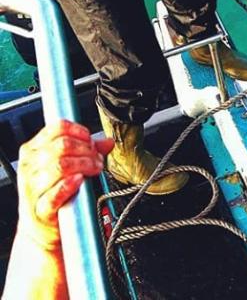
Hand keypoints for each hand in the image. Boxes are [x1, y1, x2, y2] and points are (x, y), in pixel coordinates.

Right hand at [16, 121, 113, 249]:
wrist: (40, 228)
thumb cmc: (52, 193)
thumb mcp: (66, 167)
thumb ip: (87, 151)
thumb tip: (107, 142)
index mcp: (33, 151)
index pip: (56, 128)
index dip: (79, 131)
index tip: (90, 140)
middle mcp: (29, 167)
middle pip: (62, 146)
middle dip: (86, 150)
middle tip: (97, 159)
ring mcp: (32, 188)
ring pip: (60, 165)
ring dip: (85, 164)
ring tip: (95, 169)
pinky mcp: (40, 209)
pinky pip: (55, 193)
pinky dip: (70, 184)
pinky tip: (80, 181)